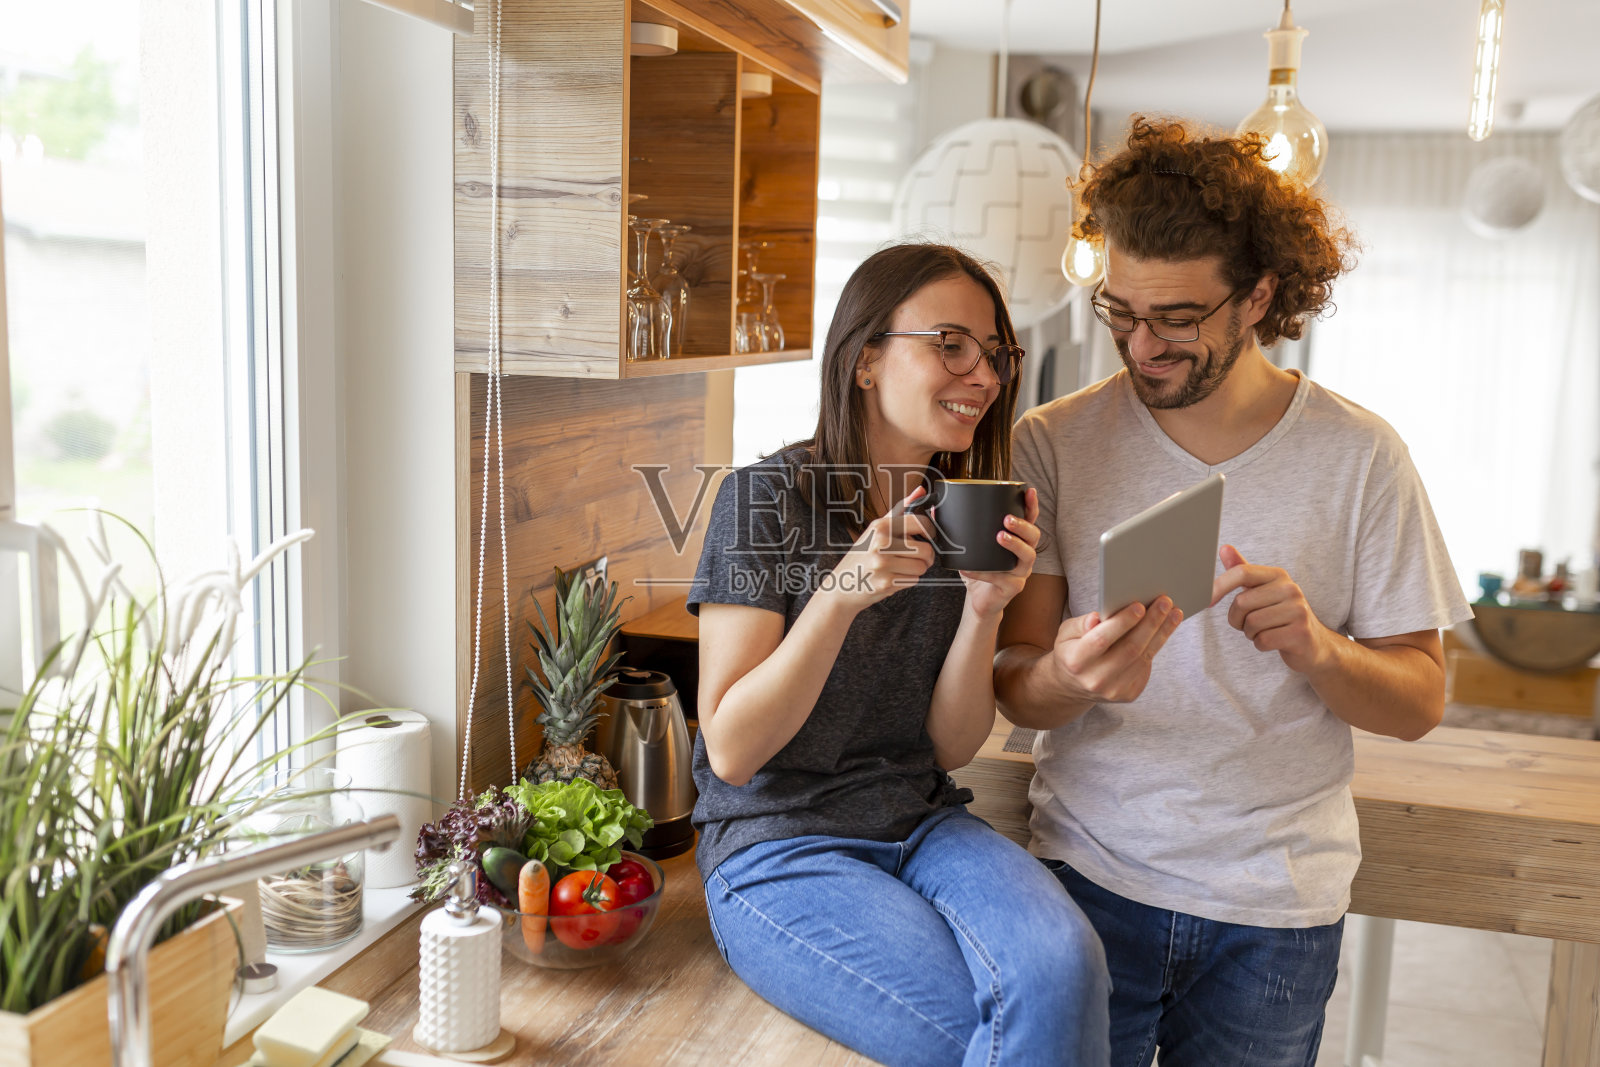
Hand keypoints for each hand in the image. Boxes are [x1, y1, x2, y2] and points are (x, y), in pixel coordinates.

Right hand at [817, 487, 935, 614]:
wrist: (841, 585)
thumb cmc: (862, 556)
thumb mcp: (876, 529)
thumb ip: (900, 510)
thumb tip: (921, 491)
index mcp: (880, 526)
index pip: (921, 522)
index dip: (931, 531)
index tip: (929, 536)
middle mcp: (881, 543)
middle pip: (926, 549)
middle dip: (926, 556)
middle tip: (915, 557)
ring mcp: (883, 564)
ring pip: (922, 566)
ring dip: (917, 569)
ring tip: (902, 567)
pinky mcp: (886, 583)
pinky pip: (914, 580)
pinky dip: (908, 580)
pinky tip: (894, 577)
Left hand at [961, 488, 1041, 619]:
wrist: (978, 598)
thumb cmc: (978, 567)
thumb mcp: (972, 545)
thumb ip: (958, 527)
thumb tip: (935, 507)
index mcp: (1018, 540)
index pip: (1030, 519)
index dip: (1031, 505)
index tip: (1029, 491)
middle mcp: (1025, 554)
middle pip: (1034, 536)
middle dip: (1023, 525)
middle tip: (1007, 519)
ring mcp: (1021, 572)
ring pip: (1027, 556)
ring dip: (1014, 545)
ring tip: (1000, 536)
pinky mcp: (1012, 588)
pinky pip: (1001, 578)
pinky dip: (983, 573)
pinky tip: (969, 569)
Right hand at [1050, 596, 1181, 703]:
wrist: (1073, 685)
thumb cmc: (1071, 650)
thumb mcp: (1066, 633)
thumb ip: (1081, 624)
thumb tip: (1098, 617)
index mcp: (1075, 661)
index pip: (1102, 639)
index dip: (1122, 623)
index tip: (1140, 605)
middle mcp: (1095, 679)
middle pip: (1130, 649)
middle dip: (1151, 623)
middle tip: (1165, 602)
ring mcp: (1114, 690)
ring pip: (1144, 657)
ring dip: (1162, 632)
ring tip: (1174, 612)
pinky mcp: (1129, 694)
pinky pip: (1146, 665)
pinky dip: (1157, 644)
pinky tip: (1165, 628)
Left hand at [1210, 544, 1332, 673]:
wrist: (1314, 644)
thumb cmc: (1281, 615)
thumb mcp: (1263, 591)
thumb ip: (1243, 571)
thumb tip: (1224, 548)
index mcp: (1278, 575)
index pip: (1241, 572)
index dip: (1219, 587)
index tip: (1207, 602)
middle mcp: (1291, 589)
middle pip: (1241, 602)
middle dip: (1237, 619)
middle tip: (1249, 624)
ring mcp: (1298, 610)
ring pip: (1251, 624)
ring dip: (1250, 633)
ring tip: (1265, 631)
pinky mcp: (1300, 633)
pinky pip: (1262, 640)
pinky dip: (1260, 644)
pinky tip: (1273, 641)